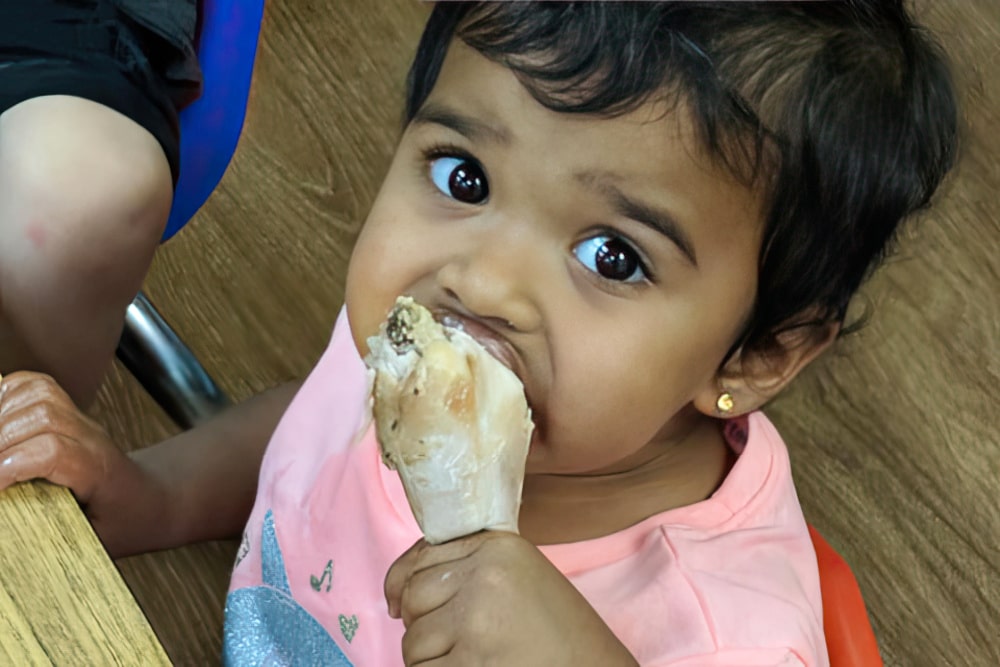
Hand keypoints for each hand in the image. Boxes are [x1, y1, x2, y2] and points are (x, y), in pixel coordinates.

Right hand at [0, 371, 158, 554]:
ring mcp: (80, 419)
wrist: (152, 498)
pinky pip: (33, 386)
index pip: (53, 450)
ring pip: (38, 394)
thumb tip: (13, 535)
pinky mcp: (68, 410)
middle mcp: (90, 436)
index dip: (11, 464)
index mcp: (99, 470)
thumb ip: (55, 536)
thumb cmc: (123, 523)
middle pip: (42, 416)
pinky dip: (4, 396)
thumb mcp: (96, 542)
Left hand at [385, 531, 637, 666]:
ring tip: (467, 659)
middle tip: (448, 640)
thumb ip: (469, 568)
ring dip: (428, 658)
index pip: (422, 556)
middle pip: (412, 597)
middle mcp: (484, 575)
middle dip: (417, 623)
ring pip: (413, 640)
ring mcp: (475, 620)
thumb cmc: (560, 632)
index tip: (396, 603)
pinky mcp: (471, 662)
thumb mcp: (520, 577)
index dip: (400, 582)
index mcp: (498, 547)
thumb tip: (398, 591)